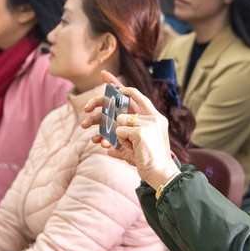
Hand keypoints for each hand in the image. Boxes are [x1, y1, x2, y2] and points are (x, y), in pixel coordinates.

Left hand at [77, 72, 180, 189]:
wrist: (163, 174)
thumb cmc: (151, 164)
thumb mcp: (135, 152)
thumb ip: (122, 147)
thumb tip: (108, 150)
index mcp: (155, 118)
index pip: (137, 96)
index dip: (119, 85)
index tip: (105, 75)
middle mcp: (152, 117)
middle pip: (122, 101)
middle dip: (100, 101)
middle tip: (86, 108)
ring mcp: (147, 122)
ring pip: (119, 121)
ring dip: (120, 136)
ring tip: (131, 146)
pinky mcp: (140, 130)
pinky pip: (119, 133)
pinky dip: (122, 144)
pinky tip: (133, 150)